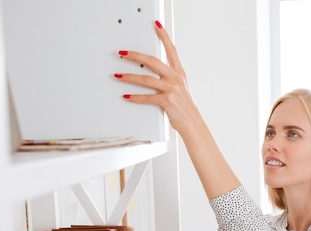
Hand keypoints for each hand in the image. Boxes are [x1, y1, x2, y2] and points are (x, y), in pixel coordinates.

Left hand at [117, 20, 240, 198]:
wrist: (192, 124)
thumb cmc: (184, 108)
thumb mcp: (179, 89)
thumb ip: (167, 79)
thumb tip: (151, 73)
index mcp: (179, 73)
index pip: (171, 50)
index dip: (164, 36)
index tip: (157, 25)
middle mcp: (176, 78)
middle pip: (153, 61)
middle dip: (135, 55)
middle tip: (123, 53)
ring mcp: (172, 89)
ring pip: (146, 79)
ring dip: (129, 76)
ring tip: (118, 75)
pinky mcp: (167, 101)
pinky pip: (147, 98)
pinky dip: (134, 97)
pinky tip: (126, 96)